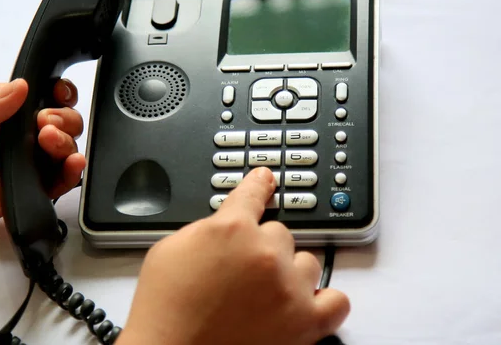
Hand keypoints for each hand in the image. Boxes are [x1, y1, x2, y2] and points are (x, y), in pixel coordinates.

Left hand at [0, 78, 84, 241]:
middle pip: (57, 124)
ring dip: (68, 145)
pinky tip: (71, 167)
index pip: (37, 97)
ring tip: (52, 142)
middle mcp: (8, 138)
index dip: (56, 93)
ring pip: (59, 154)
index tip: (58, 94)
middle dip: (64, 120)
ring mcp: (13, 167)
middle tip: (46, 124)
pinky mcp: (14, 195)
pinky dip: (68, 177)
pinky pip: (50, 187)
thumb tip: (19, 88)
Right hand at [117, 167, 349, 344]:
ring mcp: (288, 288)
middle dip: (261, 247)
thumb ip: (205, 227)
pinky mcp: (304, 323)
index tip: (266, 180)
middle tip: (240, 271)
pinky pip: (337, 301)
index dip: (260, 185)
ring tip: (264, 292)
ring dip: (289, 271)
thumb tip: (224, 222)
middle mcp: (265, 253)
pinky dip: (324, 300)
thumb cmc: (165, 310)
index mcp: (231, 228)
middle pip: (280, 233)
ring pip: (306, 261)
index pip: (254, 194)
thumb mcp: (170, 249)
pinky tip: (303, 302)